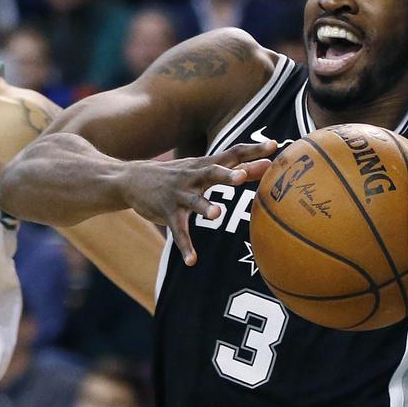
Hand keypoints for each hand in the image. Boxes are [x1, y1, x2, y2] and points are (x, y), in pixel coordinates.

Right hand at [122, 141, 277, 265]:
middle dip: (228, 175)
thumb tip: (267, 164)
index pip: (233, 153)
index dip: (253, 149)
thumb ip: (236, 168)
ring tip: (216, 214)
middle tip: (242, 177)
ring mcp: (179, 194)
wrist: (131, 179)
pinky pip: (178, 231)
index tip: (275, 145)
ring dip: (205, 207)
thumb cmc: (178, 175)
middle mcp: (194, 177)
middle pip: (212, 172)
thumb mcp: (203, 169)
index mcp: (206, 165)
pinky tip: (192, 261)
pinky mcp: (167, 212)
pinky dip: (185, 246)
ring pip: (194, 200)